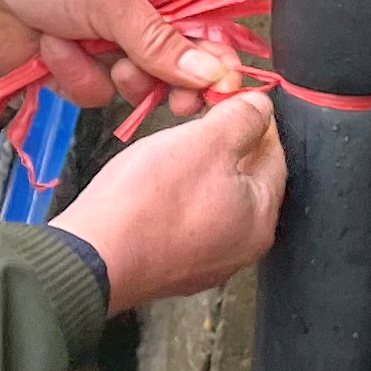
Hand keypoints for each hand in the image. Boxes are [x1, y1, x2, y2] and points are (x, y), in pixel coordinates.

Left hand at [0, 0, 243, 112]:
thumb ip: (161, 40)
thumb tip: (212, 72)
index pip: (201, 27)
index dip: (211, 60)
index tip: (217, 89)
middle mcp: (131, 13)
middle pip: (168, 66)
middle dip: (152, 76)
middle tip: (148, 86)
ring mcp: (98, 41)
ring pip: (126, 85)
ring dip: (98, 70)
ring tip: (72, 41)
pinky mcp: (67, 65)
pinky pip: (88, 91)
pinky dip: (68, 74)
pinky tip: (47, 47)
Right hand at [50, 91, 284, 310]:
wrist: (95, 256)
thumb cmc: (151, 201)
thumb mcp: (205, 141)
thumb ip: (243, 118)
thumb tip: (261, 107)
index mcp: (261, 217)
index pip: (275, 154)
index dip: (255, 120)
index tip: (233, 100)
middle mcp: (242, 248)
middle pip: (246, 180)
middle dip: (226, 148)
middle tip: (198, 124)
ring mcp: (206, 263)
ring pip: (215, 202)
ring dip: (200, 174)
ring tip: (172, 153)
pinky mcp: (172, 270)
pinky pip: (186, 224)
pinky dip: (177, 202)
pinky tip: (154, 189)